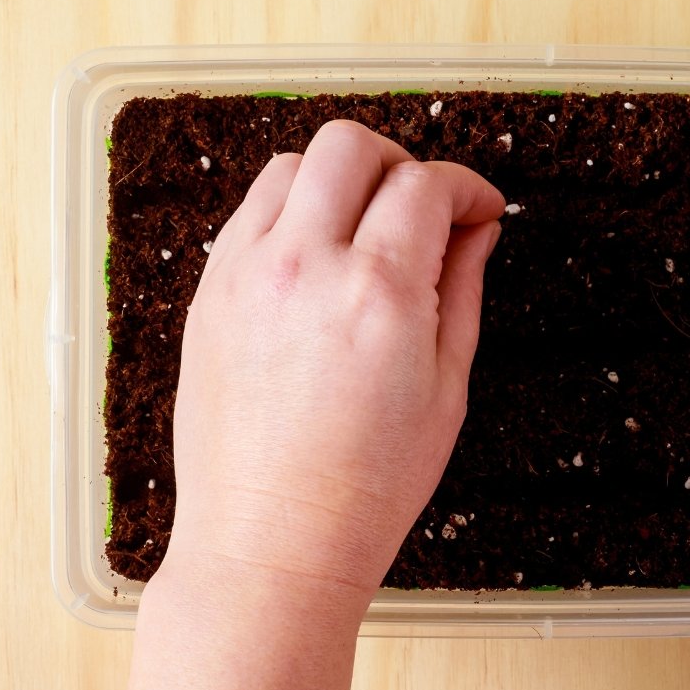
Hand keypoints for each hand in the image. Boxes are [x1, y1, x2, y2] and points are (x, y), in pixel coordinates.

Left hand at [166, 120, 504, 602]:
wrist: (271, 543)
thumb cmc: (365, 488)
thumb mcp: (447, 389)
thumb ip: (462, 291)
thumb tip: (476, 231)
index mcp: (378, 294)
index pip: (425, 186)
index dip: (467, 186)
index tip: (481, 207)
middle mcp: (305, 268)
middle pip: (349, 146)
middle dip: (399, 161)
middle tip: (421, 206)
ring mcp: (246, 277)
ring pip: (289, 165)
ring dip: (337, 180)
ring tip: (364, 230)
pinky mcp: (209, 296)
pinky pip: (248, 214)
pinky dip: (289, 213)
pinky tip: (317, 260)